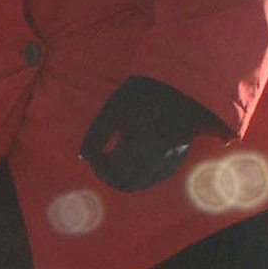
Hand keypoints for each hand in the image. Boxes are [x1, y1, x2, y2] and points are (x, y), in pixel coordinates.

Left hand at [79, 77, 223, 192]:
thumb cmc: (145, 92)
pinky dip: (138, 174)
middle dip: (109, 175)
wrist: (184, 84)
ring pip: (141, 184)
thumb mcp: (116, 106)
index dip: (99, 168)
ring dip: (123, 176)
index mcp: (144, 146)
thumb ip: (97, 132)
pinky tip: (130, 157)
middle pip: (127, 184)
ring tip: (112, 156)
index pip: (115, 174)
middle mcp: (161, 158)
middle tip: (100, 157)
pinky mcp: (177, 158)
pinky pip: (154, 178)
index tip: (93, 153)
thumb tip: (83, 157)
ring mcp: (172, 161)